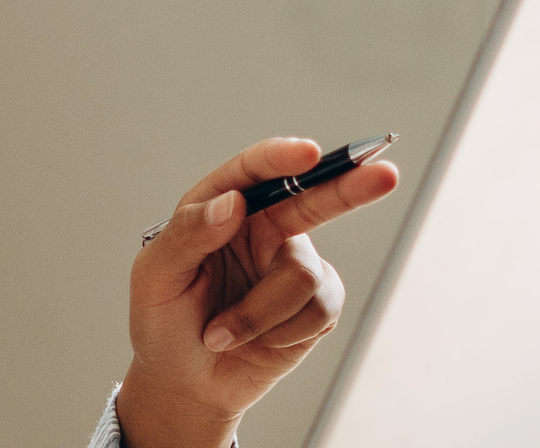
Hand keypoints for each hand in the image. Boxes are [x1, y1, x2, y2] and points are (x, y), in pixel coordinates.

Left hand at [116, 138, 403, 447]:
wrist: (185, 385)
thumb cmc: (163, 323)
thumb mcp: (156, 276)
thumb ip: (188, 234)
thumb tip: (233, 202)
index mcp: (222, 207)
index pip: (255, 172)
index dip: (283, 158)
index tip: (307, 153)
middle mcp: (264, 228)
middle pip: (314, 198)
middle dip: (349, 186)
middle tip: (384, 175)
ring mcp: (292, 265)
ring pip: (303, 275)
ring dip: (260, 313)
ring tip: (222, 334)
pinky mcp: (315, 305)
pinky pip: (319, 309)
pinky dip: (282, 331)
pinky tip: (258, 342)